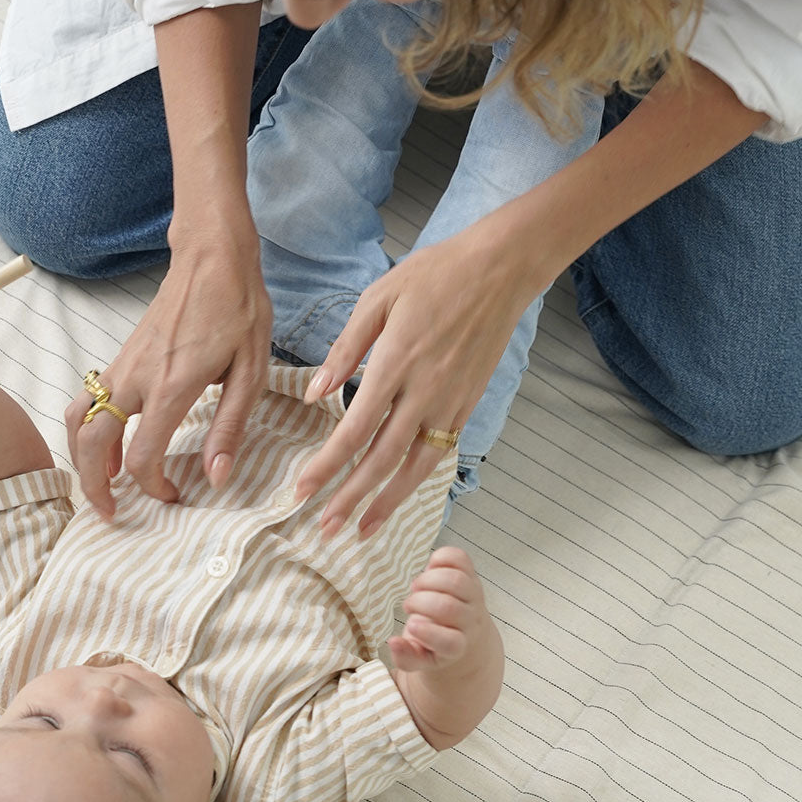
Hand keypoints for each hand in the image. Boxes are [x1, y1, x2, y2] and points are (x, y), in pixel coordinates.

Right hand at [64, 222, 271, 518]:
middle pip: (91, 443)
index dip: (153, 487)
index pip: (143, 455)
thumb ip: (230, 426)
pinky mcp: (122, 356)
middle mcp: (137, 378)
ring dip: (81, 457)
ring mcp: (123, 365)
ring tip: (102, 484)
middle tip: (110, 513)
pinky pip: (87, 399)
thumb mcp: (251, 372)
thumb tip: (215, 476)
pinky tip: (110, 444)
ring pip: (78, 419)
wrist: (213, 259)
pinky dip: (86, 428)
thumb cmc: (239, 311)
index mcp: (172, 386)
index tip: (174, 497)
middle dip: (94, 485)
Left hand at [296, 221, 538, 535]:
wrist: (499, 271)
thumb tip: (316, 393)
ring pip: (415, 465)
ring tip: (363, 530)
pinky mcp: (468, 404)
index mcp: (395, 363)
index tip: (302, 491)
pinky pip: (440, 451)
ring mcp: (451, 401)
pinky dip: (417, 478)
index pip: (354, 429)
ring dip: (388, 501)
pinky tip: (399, 492)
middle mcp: (424, 391)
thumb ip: (346, 348)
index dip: (327, 466)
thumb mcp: (379, 298)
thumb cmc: (434, 275)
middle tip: (326, 529)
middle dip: (351, 498)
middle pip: (382, 459)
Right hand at [389, 547, 490, 670]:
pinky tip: (429, 570)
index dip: (430, 633)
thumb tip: (393, 642)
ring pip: (456, 581)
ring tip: (417, 588)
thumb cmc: (437, 645)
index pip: (452, 642)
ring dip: (428, 580)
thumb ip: (405, 656)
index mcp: (458, 647)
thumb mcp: (420, 658)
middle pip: (449, 608)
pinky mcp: (471, 575)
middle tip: (409, 606)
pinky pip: (461, 559)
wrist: (467, 633)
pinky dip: (441, 558)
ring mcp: (474, 596)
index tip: (411, 626)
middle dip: (421, 602)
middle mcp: (471, 621)